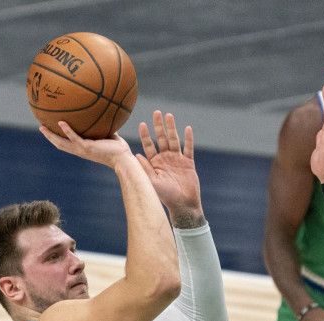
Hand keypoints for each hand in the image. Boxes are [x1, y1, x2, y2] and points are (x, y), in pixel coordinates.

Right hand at [39, 121, 133, 168]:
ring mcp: (82, 150)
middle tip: (40, 127)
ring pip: (62, 143)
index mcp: (82, 149)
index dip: (57, 138)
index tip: (50, 130)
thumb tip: (104, 113)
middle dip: (49, 136)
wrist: (123, 158)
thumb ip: (102, 127)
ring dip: (51, 135)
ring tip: (42, 126)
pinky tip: (61, 122)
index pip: (67, 144)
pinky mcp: (87, 147)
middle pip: (59, 144)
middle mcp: (79, 151)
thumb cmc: (118, 149)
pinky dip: (67, 130)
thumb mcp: (108, 135)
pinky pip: (74, 137)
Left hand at [137, 111, 203, 225]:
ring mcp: (177, 159)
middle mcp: (165, 158)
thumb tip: (134, 156)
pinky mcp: (188, 162)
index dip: (145, 135)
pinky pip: (188, 148)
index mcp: (155, 162)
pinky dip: (188, 138)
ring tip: (169, 115)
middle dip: (159, 126)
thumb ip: (144, 169)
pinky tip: (187, 128)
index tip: (141, 124)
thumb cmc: (165, 196)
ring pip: (174, 140)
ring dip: (172, 128)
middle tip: (156, 112)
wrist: (182, 204)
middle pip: (162, 138)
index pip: (149, 145)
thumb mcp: (152, 182)